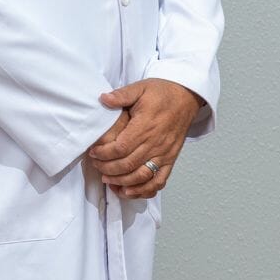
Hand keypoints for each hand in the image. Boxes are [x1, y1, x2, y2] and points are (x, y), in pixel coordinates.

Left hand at [87, 80, 203, 198]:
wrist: (186, 97)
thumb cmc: (161, 93)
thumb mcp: (140, 88)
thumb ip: (121, 95)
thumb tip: (103, 98)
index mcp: (146, 126)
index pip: (121, 147)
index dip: (104, 154)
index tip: (93, 153)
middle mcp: (156, 143)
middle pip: (129, 164)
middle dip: (109, 169)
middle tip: (96, 167)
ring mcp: (165, 153)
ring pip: (143, 176)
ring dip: (123, 182)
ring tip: (108, 180)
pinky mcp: (171, 160)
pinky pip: (159, 181)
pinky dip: (144, 190)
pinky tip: (129, 191)